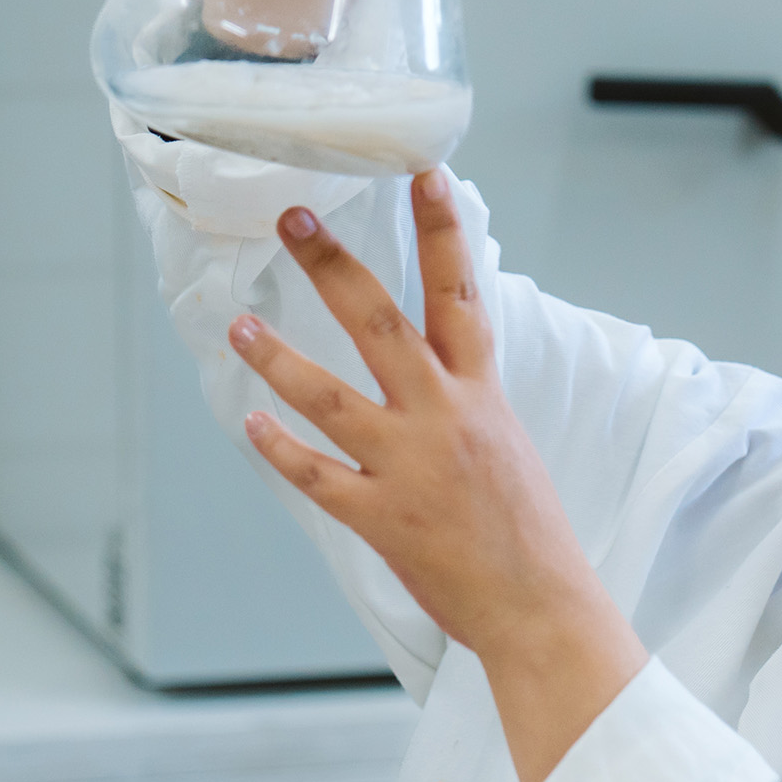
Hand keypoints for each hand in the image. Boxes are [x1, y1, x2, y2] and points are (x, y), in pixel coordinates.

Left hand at [228, 172, 646, 781]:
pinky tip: (251, 425)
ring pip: (330, 396)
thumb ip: (466, 400)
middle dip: (333, 265)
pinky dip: (281, 450)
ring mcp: (409, 466)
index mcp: (482, 396)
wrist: (541, 606)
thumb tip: (432, 367)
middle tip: (294, 218)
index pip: (461, 293)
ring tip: (240, 323)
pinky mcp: (381, 517)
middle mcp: (444, 418)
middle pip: (380, 323)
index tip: (423, 174)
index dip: (442, 230)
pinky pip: (317, 476)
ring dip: (278, 357)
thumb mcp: (509, 445)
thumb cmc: (529, 532)